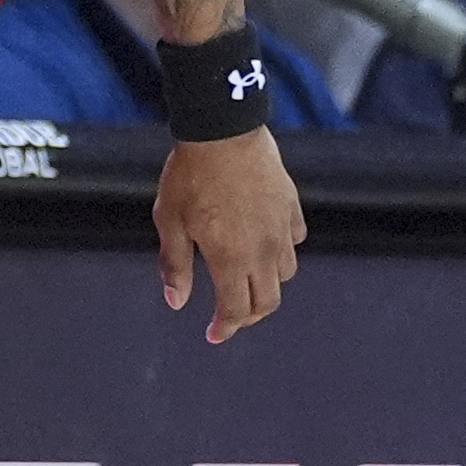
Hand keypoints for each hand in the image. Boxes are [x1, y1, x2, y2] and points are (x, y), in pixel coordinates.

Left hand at [153, 118, 302, 345]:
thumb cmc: (189, 175)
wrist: (223, 130)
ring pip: (285, 273)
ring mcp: (281, 228)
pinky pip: (294, 239)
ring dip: (267, 283)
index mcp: (231, 259)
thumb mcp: (170, 222)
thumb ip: (176, 265)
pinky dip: (282, 249)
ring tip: (246, 278)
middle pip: (268, 301)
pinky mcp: (290, 205)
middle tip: (231, 316)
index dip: (225, 328)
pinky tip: (265, 241)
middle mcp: (262, 250)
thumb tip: (176, 303)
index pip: (235, 310)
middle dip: (249, 316)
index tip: (213, 335)